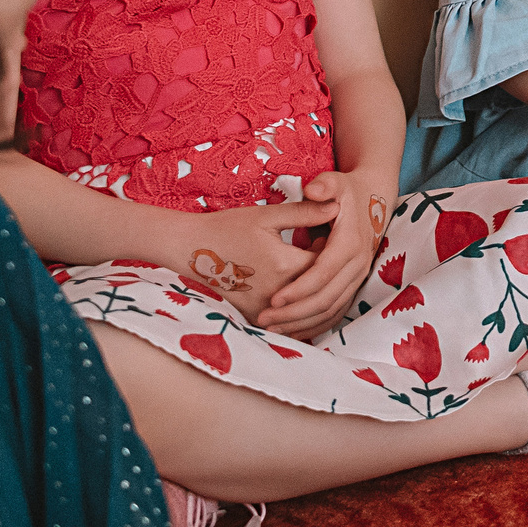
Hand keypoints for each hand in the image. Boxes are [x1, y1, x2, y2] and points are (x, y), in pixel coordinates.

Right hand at [161, 198, 336, 321]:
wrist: (190, 249)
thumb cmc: (228, 227)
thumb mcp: (268, 216)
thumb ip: (305, 213)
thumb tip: (337, 206)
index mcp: (285, 265)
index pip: (326, 263)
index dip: (329, 248)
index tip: (322, 234)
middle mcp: (278, 293)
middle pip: (318, 287)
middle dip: (323, 270)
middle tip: (316, 249)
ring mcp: (264, 309)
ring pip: (304, 308)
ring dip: (312, 290)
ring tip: (304, 267)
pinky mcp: (253, 317)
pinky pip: (286, 319)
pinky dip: (297, 308)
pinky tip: (294, 288)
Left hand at [257, 172, 387, 340]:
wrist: (374, 198)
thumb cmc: (347, 191)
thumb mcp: (336, 182)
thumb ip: (324, 185)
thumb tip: (314, 191)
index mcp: (350, 243)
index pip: (323, 274)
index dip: (299, 289)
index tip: (273, 300)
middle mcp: (358, 264)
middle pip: (327, 299)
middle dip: (294, 313)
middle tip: (264, 319)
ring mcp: (358, 276)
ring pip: (332, 310)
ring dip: (302, 323)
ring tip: (271, 329)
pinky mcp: (354, 284)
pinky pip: (337, 312)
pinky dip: (316, 325)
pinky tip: (292, 331)